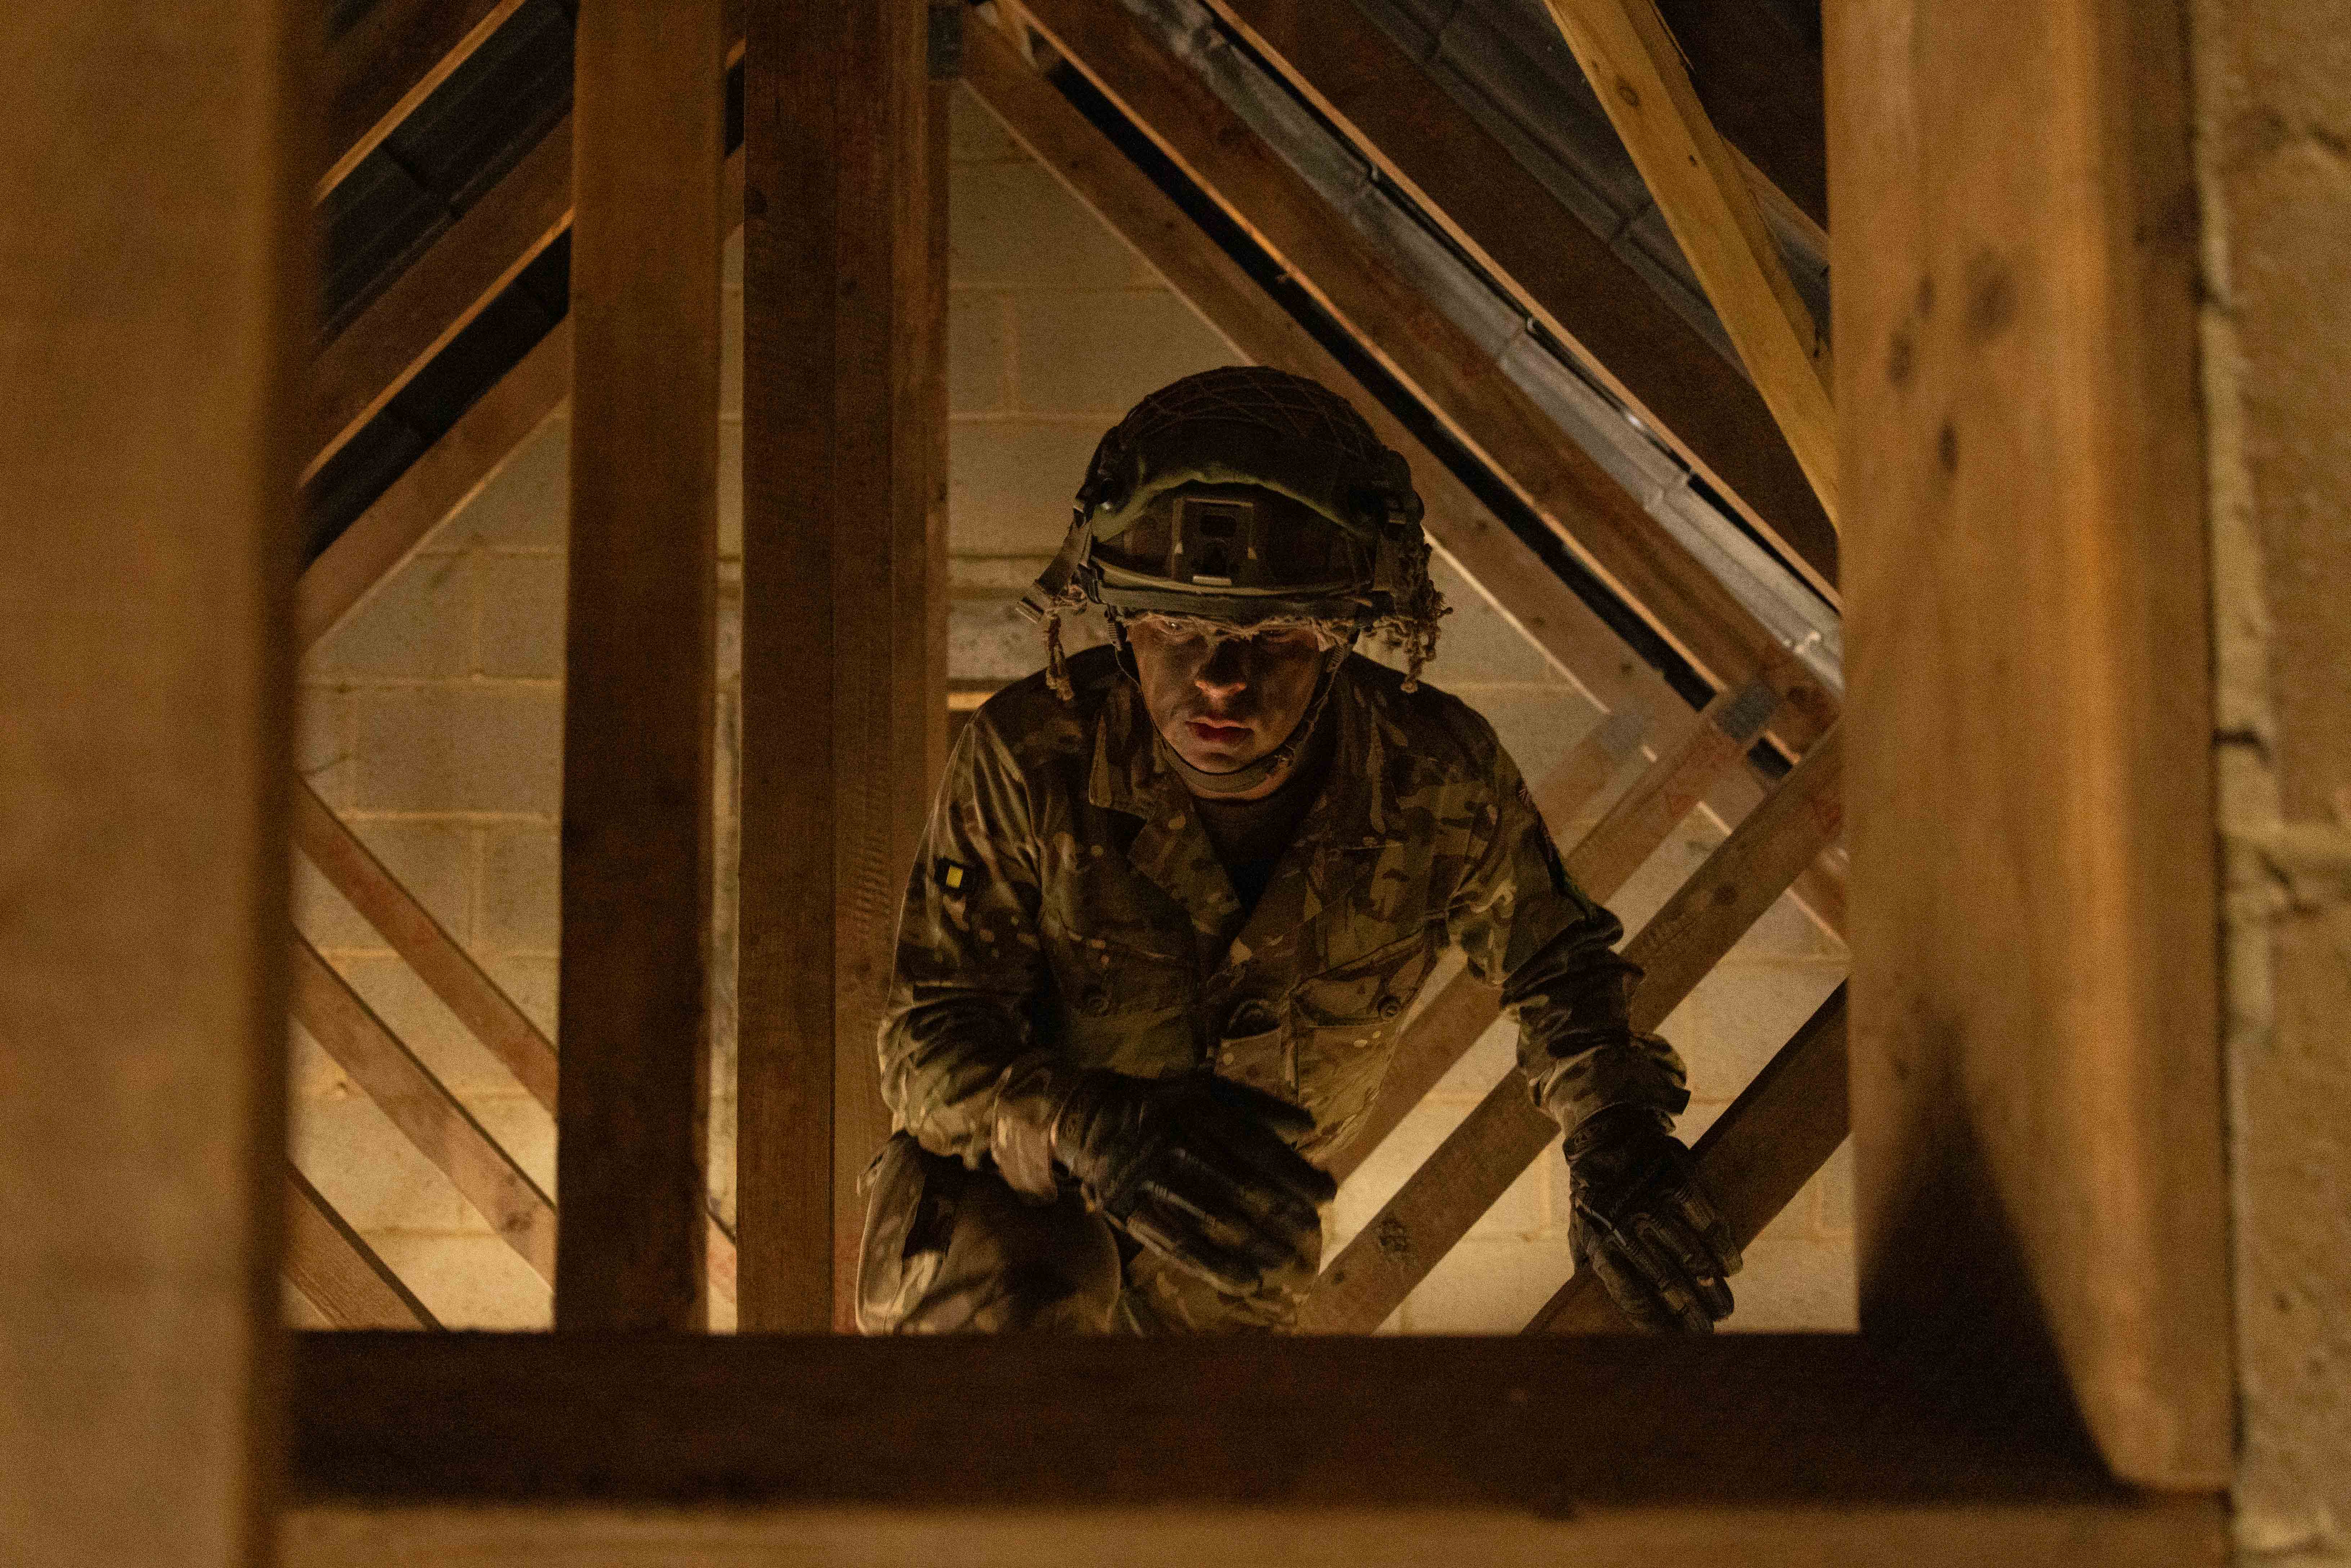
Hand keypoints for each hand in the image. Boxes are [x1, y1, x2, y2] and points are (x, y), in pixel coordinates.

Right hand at [1051, 1070, 1335, 1294]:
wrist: (1091, 1120)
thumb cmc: (1164, 1106)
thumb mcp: (1208, 1090)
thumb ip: (1259, 1107)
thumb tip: (1309, 1126)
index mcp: (1197, 1112)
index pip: (1254, 1146)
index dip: (1293, 1173)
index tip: (1325, 1194)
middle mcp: (1175, 1144)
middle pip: (1239, 1187)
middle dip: (1282, 1216)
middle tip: (1314, 1237)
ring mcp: (1151, 1181)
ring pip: (1212, 1221)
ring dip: (1256, 1247)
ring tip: (1291, 1265)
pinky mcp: (1132, 1212)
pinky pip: (1177, 1245)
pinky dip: (1214, 1268)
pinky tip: (1246, 1283)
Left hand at [1566, 1104, 1740, 1331]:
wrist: (1604, 1132)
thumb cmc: (1593, 1192)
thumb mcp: (1579, 1230)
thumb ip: (1589, 1268)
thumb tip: (1593, 1311)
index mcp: (1601, 1244)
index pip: (1633, 1299)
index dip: (1659, 1327)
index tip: (1679, 1343)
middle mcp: (1627, 1227)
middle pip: (1669, 1285)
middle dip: (1694, 1315)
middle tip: (1711, 1330)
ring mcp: (1654, 1203)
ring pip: (1693, 1257)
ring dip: (1715, 1288)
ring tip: (1726, 1307)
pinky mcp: (1677, 1179)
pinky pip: (1709, 1221)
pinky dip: (1724, 1247)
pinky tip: (1733, 1265)